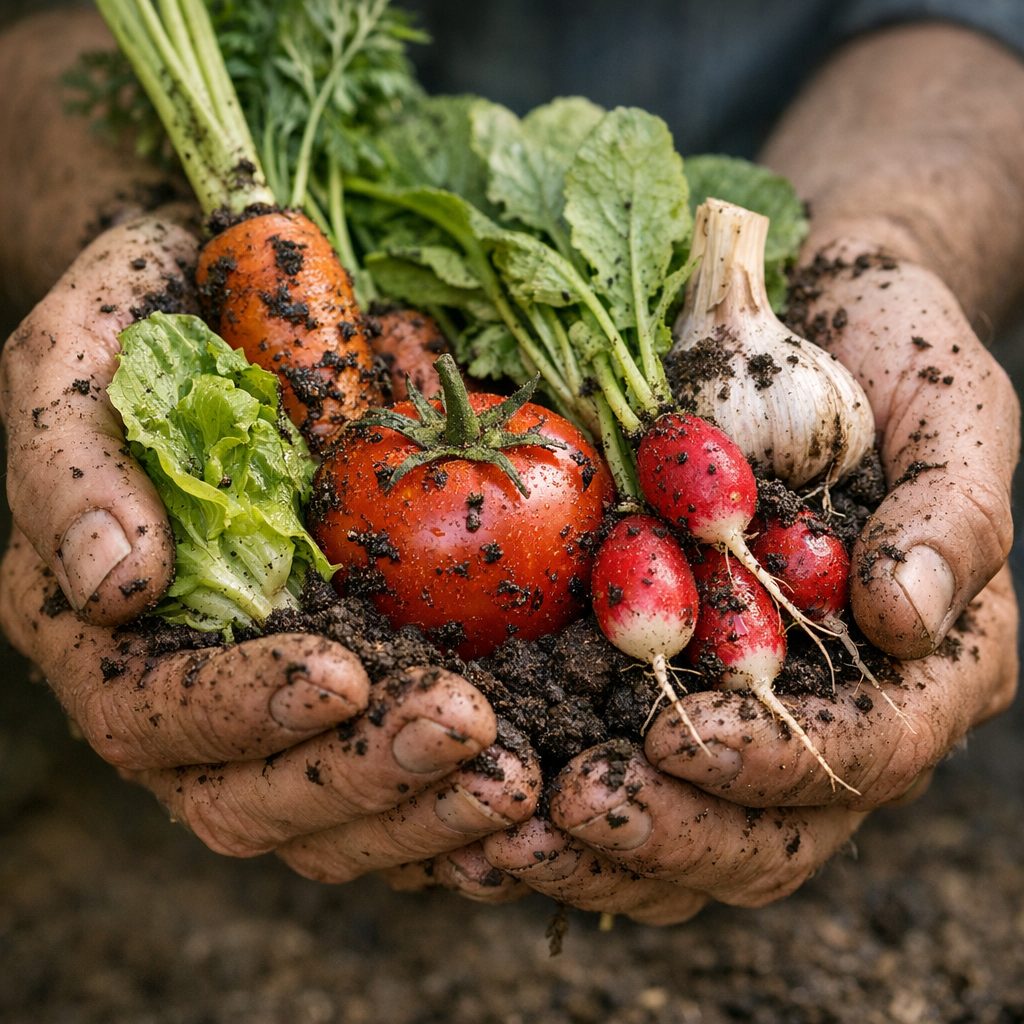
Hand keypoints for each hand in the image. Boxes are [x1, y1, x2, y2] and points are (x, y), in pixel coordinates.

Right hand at [0, 212, 536, 877]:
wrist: (233, 305)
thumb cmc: (149, 327)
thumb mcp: (79, 359)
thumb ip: (75, 467)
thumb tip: (118, 586)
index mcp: (102, 635)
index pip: (152, 717)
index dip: (238, 714)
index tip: (339, 678)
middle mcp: (191, 694)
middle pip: (250, 800)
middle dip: (359, 777)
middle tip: (466, 732)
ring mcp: (286, 704)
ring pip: (335, 820)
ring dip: (428, 814)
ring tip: (516, 779)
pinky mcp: (370, 690)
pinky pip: (408, 784)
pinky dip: (464, 805)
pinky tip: (536, 792)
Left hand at [473, 251, 1018, 922]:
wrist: (818, 325)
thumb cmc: (896, 360)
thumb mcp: (952, 414)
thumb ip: (949, 514)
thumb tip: (905, 620)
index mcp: (928, 668)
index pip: (868, 754)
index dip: (776, 764)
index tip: (676, 740)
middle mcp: (841, 712)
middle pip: (772, 834)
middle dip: (672, 833)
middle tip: (571, 807)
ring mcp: (752, 708)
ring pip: (692, 835)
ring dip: (602, 854)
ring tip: (511, 834)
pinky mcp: (671, 685)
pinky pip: (624, 779)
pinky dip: (560, 808)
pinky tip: (490, 806)